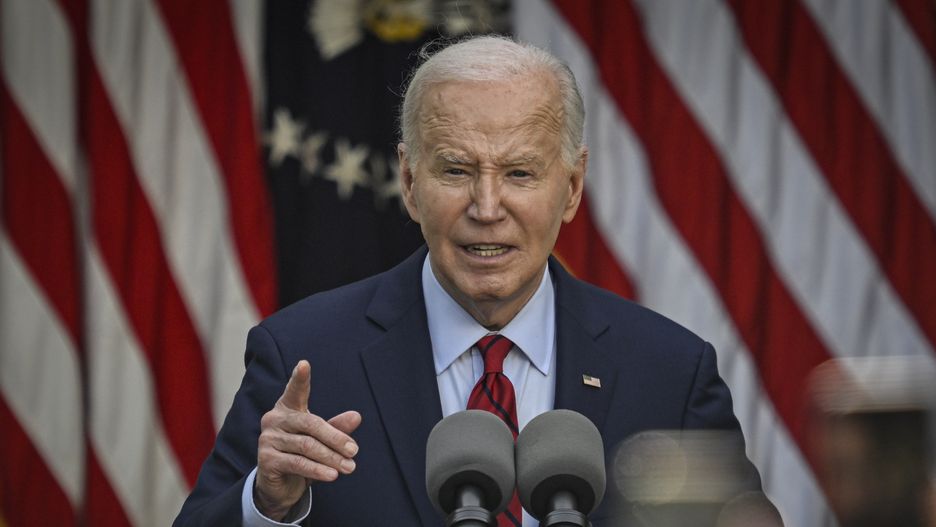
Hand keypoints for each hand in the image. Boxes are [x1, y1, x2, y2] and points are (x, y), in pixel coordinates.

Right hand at [255, 360, 361, 519]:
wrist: (280, 485)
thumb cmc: (303, 455)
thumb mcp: (322, 440)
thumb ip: (336, 428)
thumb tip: (356, 416)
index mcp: (288, 408)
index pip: (295, 391)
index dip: (300, 378)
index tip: (304, 364)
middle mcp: (274, 419)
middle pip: (311, 424)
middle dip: (336, 438)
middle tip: (354, 450)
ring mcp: (268, 439)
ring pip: (307, 446)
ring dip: (331, 458)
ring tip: (350, 467)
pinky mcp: (266, 460)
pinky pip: (298, 463)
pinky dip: (318, 470)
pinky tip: (332, 475)